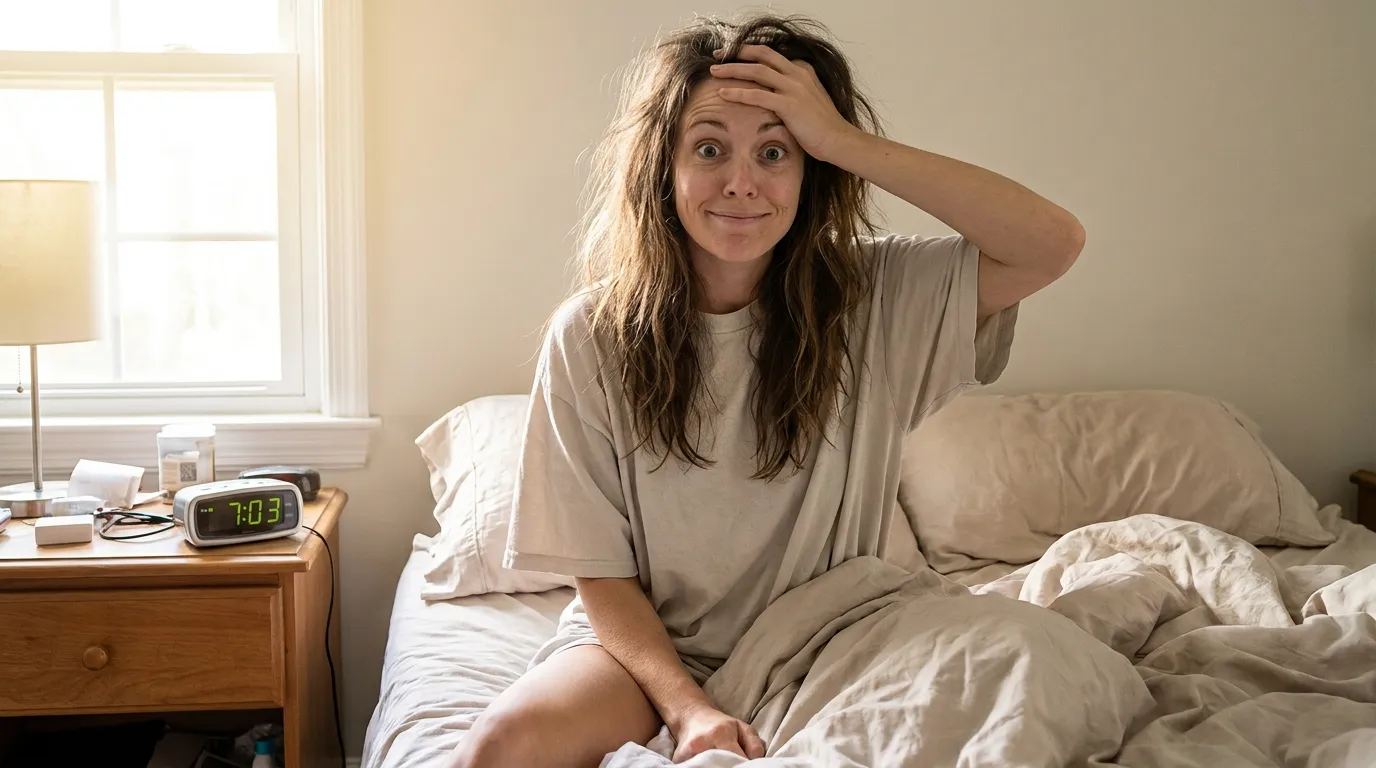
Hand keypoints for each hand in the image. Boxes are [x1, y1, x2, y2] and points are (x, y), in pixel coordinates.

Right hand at [670, 703, 765, 761]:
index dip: (743, 766)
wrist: (691, 717)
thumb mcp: (742, 728)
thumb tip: (756, 762)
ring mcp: (688, 753)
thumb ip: (754, 745)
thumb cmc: (721, 725)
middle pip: (720, 767)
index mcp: (720, 734)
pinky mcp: (679, 759)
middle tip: (734, 766)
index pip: (736, 759)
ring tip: (722, 765)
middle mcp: (702, 743)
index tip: (745, 766)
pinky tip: (708, 765)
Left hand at [710, 44, 856, 163]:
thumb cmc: (823, 126)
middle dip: (737, 52)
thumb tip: (774, 94)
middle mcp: (798, 74)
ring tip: (714, 71)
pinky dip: (738, 92)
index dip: (750, 52)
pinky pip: (757, 95)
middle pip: (762, 55)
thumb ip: (794, 91)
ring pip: (756, 71)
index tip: (733, 54)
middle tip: (718, 55)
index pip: (772, 55)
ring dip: (732, 69)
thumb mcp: (810, 100)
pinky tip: (723, 93)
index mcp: (802, 71)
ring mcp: (794, 88)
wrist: (838, 140)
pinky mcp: (789, 104)